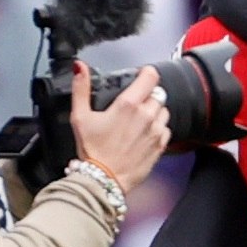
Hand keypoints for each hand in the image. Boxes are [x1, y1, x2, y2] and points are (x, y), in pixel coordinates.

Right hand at [70, 62, 170, 193]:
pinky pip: (166, 129)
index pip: (151, 76)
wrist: (103, 179)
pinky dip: (158, 129)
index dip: (146, 74)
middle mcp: (147, 115)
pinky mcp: (161, 144)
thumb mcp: (80, 117)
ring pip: (164, 110)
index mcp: (128, 104)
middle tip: (132, 107)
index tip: (141, 77)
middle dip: (147, 96)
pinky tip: (143, 135)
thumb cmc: (92, 150)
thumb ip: (81, 89)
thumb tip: (79, 67)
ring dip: (154, 112)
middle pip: (157, 93)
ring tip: (137, 122)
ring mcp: (156, 130)